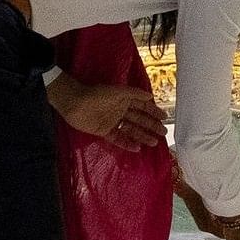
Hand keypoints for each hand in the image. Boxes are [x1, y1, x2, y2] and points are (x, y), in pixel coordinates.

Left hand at [47, 75, 165, 149]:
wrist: (74, 103)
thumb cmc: (97, 95)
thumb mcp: (118, 91)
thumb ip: (134, 94)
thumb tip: (151, 96)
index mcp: (125, 100)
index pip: (143, 107)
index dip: (153, 112)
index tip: (164, 118)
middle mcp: (121, 111)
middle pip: (139, 120)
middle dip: (151, 126)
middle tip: (164, 133)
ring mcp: (113, 122)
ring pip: (131, 130)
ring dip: (142, 136)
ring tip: (154, 143)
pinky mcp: (104, 131)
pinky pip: (118, 139)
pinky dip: (127, 143)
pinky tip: (137, 148)